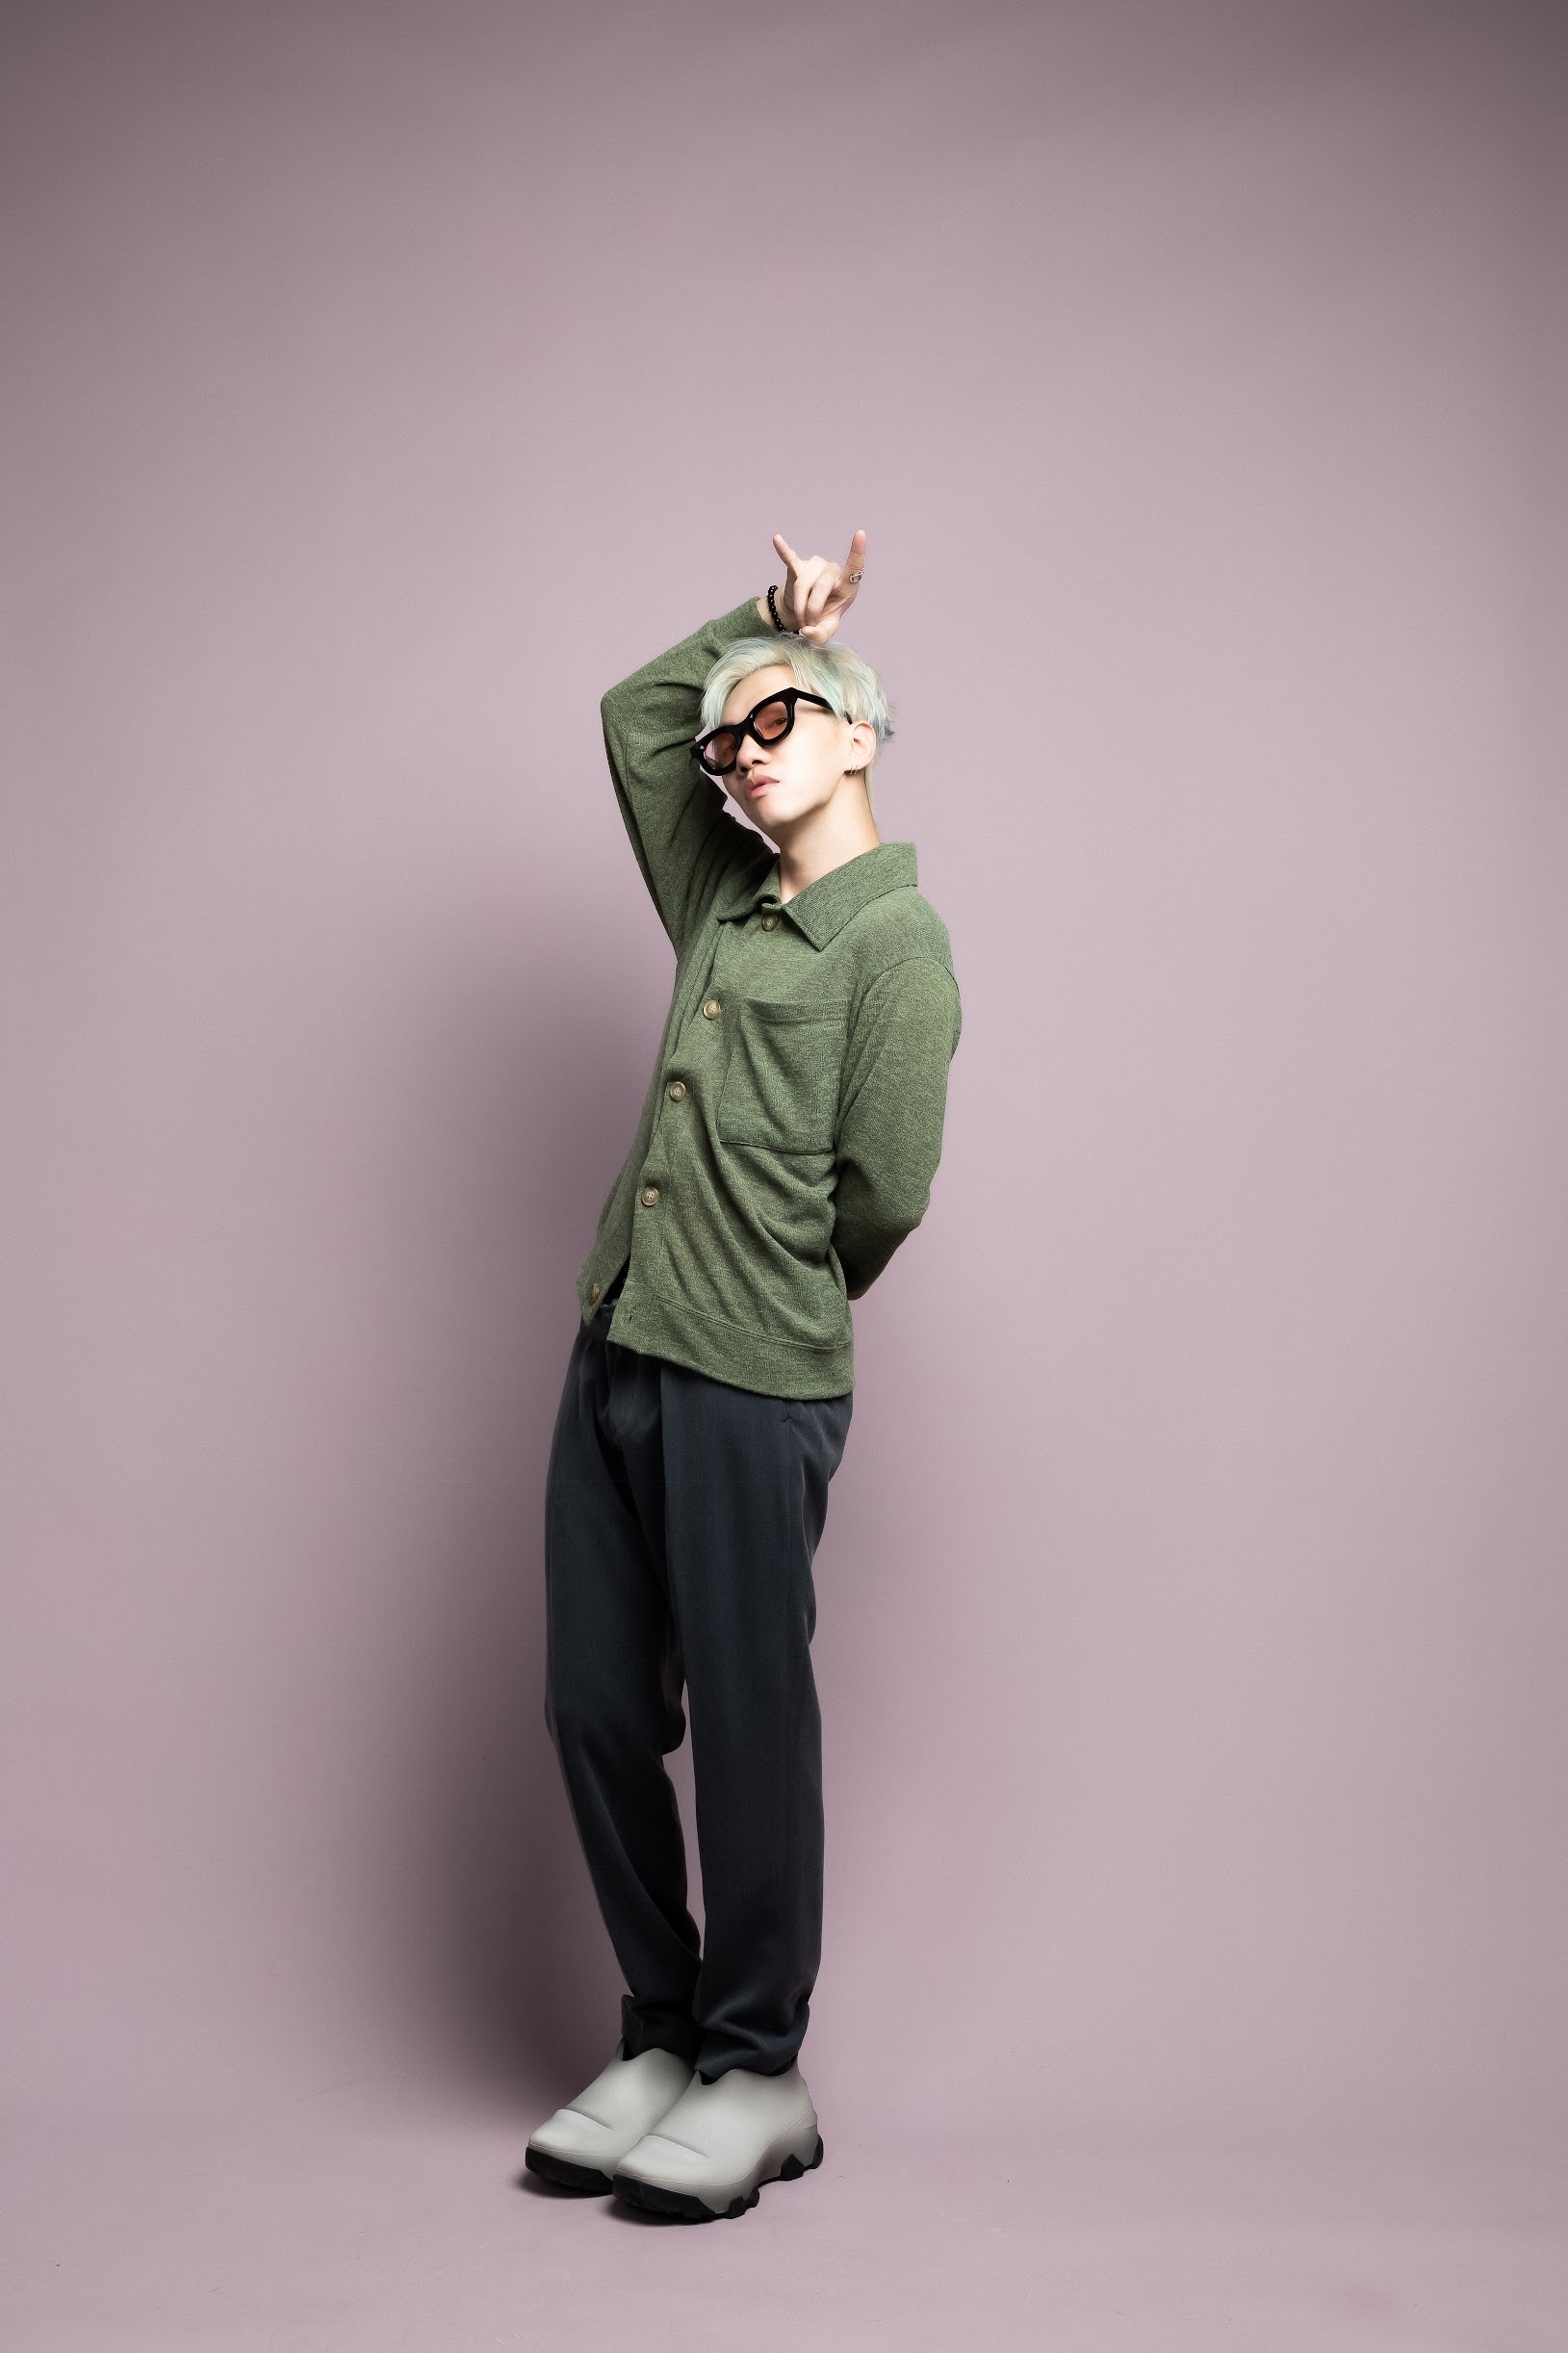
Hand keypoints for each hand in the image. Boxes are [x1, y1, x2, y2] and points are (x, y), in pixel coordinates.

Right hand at [772, 529, 865, 644]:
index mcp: (847, 584)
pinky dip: (783, 551)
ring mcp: (815, 566)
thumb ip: (821, 635)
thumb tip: (807, 631)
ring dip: (799, 606)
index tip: (860, 534)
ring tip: (800, 618)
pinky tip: (777, 539)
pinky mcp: (798, 566)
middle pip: (820, 588)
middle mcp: (832, 570)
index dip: (858, 551)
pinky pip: (789, 559)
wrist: (803, 613)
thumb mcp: (826, 631)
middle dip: (811, 611)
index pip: (855, 567)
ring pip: (802, 585)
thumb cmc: (821, 618)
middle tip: (808, 625)